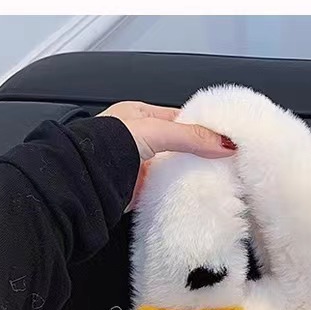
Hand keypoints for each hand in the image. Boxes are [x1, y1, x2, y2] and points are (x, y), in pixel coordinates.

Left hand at [98, 101, 236, 211]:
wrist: (86, 182)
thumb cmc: (105, 147)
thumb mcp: (156, 131)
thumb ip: (191, 137)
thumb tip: (224, 143)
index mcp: (139, 114)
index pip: (181, 119)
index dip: (203, 128)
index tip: (224, 139)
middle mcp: (138, 139)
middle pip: (179, 146)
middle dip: (199, 154)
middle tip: (224, 161)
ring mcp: (139, 166)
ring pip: (174, 169)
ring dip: (190, 175)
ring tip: (215, 178)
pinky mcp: (140, 190)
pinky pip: (166, 190)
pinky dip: (179, 193)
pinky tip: (194, 194)